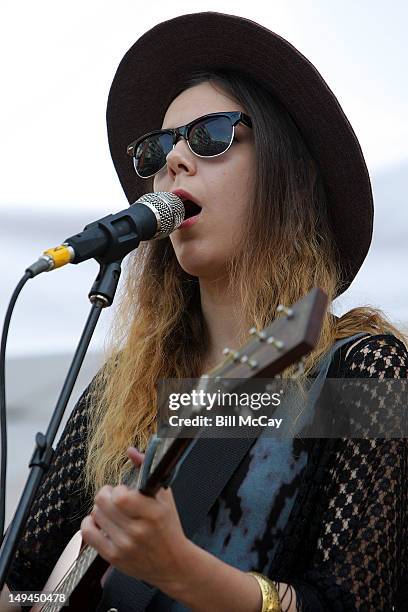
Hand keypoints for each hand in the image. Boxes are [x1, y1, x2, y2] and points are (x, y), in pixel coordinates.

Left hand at [81, 447, 191, 594]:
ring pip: (95, 515)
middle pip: (102, 503)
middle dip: (107, 495)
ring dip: (101, 509)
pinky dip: (90, 524)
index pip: (120, 497)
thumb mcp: (164, 496)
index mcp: (152, 513)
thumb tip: (131, 451)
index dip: (118, 490)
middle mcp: (137, 531)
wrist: (173, 562)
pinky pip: (88, 534)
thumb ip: (146, 469)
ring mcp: (124, 545)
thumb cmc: (168, 527)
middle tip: (116, 498)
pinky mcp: (113, 557)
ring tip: (113, 512)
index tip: (125, 491)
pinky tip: (102, 523)